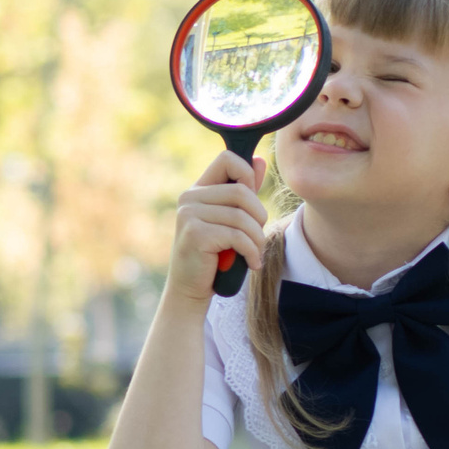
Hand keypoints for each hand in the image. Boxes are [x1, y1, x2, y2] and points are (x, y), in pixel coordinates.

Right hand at [164, 151, 266, 304]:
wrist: (190, 289)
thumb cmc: (213, 255)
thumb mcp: (230, 221)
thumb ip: (244, 192)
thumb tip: (259, 161)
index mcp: (198, 190)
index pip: (227, 159)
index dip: (247, 174)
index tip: (252, 201)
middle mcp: (189, 198)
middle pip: (242, 192)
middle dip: (259, 217)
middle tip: (258, 238)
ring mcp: (189, 215)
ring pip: (242, 216)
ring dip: (257, 239)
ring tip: (255, 253)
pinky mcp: (195, 234)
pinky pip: (237, 236)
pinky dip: (252, 251)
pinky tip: (252, 263)